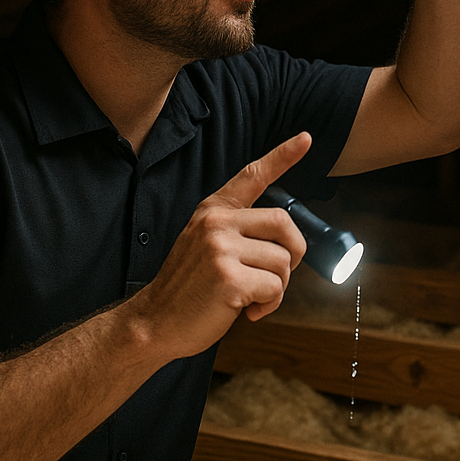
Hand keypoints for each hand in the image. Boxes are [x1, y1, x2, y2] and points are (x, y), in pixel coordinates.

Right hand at [130, 132, 310, 360]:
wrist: (153, 322)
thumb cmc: (188, 288)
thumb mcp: (205, 244)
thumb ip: (239, 232)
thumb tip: (285, 240)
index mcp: (213, 211)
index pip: (252, 175)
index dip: (283, 156)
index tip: (306, 138)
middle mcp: (217, 223)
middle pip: (284, 224)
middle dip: (294, 253)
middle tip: (277, 275)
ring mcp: (221, 249)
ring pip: (283, 261)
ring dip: (277, 286)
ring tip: (251, 296)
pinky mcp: (229, 279)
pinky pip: (274, 288)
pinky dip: (269, 304)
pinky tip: (247, 311)